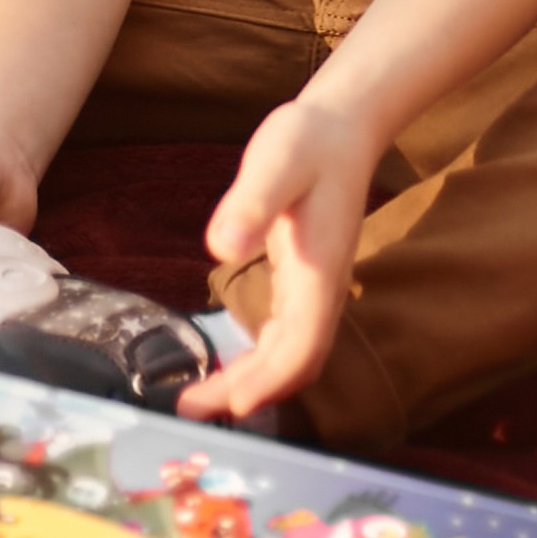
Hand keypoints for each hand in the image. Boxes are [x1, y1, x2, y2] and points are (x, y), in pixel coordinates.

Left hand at [179, 95, 375, 425]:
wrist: (343, 126)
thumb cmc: (310, 141)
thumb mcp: (277, 161)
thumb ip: (251, 202)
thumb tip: (221, 245)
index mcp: (318, 271)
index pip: (302, 347)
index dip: (271, 382)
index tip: (234, 404)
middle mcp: (321, 289)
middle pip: (293, 364)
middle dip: (248, 393)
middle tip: (193, 411)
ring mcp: (315, 288)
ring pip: (290, 355)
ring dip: (251, 381)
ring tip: (201, 398)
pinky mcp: (304, 280)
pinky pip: (286, 337)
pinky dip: (259, 360)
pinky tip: (231, 365)